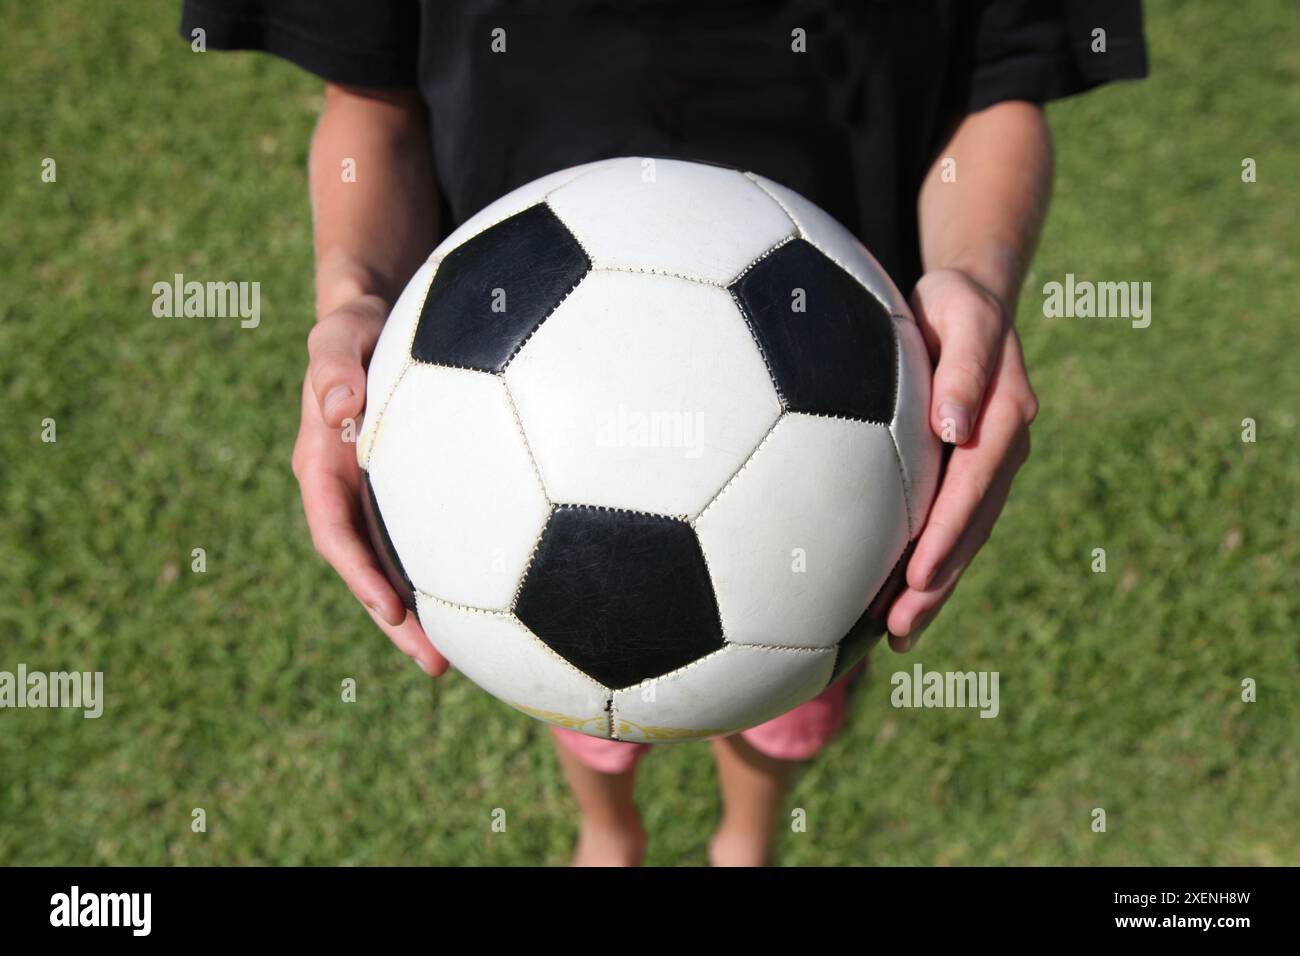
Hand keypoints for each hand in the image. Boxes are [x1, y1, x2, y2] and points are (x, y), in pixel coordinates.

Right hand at [290, 295, 448, 675]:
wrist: (375, 317)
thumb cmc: (357, 323)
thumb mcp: (339, 333)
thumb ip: (332, 363)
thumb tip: (336, 405)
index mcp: (323, 465)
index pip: (335, 532)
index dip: (359, 576)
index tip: (391, 610)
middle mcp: (348, 492)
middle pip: (369, 570)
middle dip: (396, 622)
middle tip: (437, 664)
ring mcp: (378, 497)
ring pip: (397, 566)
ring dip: (424, 613)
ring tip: (462, 658)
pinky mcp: (408, 492)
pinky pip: (426, 539)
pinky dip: (448, 573)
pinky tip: (491, 600)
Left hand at [886, 268, 1038, 650]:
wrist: (968, 300)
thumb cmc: (954, 303)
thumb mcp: (963, 316)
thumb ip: (964, 367)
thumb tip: (953, 427)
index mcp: (1002, 419)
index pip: (972, 487)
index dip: (947, 534)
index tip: (918, 575)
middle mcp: (999, 451)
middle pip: (970, 528)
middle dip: (937, 583)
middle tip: (898, 629)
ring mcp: (985, 468)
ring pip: (961, 539)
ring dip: (932, 589)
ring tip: (895, 636)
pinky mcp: (963, 475)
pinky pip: (946, 527)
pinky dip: (925, 565)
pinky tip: (891, 602)